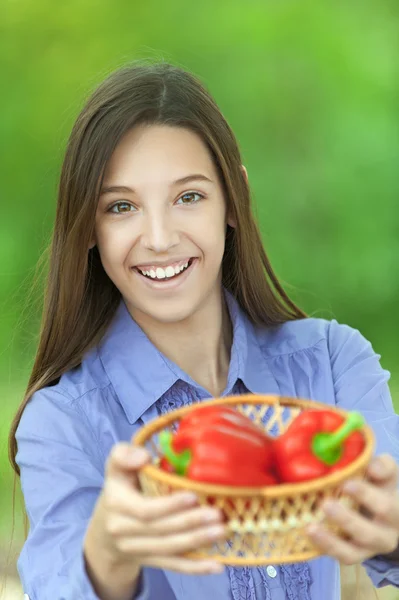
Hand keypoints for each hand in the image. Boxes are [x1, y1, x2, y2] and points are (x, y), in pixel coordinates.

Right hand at [88, 442, 225, 575]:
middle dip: (191, 523)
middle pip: (160, 530)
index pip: (144, 510)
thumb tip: (143, 457)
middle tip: (217, 514)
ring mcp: (135, 549)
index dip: (170, 506)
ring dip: (197, 542)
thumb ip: (124, 455)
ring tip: (222, 531)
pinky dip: (195, 567)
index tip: (194, 496)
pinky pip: (172, 566)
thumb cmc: (118, 489)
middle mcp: (122, 530)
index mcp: (117, 503)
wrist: (103, 531)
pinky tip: (216, 564)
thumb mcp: (115, 467)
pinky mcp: (148, 561)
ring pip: (168, 549)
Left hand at [306, 454, 398, 564]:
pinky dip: (324, 547)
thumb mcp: (382, 472)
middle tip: (326, 505)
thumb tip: (371, 467)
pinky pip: (340, 557)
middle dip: (347, 520)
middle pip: (370, 532)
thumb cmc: (376, 484)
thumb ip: (380, 466)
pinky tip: (309, 533)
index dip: (367, 495)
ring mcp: (370, 548)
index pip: (386, 504)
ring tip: (311, 527)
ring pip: (354, 552)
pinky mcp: (354, 555)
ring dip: (331, 541)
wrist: (379, 511)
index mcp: (395, 508)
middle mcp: (387, 533)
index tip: (347, 484)